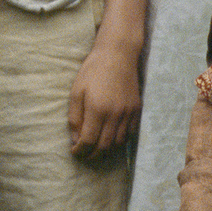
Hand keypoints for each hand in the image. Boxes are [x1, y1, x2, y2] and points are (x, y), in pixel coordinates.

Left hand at [68, 40, 141, 156]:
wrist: (118, 55)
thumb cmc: (93, 71)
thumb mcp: (76, 91)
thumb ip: (75, 117)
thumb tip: (75, 139)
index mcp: (97, 109)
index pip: (89, 141)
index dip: (80, 150)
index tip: (74, 152)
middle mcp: (115, 114)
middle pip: (104, 146)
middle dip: (92, 155)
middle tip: (84, 155)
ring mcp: (129, 113)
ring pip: (119, 143)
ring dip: (106, 150)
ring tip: (96, 149)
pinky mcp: (137, 110)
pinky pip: (130, 133)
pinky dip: (120, 140)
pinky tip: (111, 138)